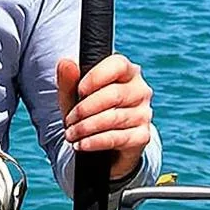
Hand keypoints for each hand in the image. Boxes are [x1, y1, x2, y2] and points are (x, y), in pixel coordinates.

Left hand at [55, 52, 153, 184]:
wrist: (102, 146)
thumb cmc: (89, 111)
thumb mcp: (74, 95)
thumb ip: (69, 79)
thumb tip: (66, 63)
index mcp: (127, 72)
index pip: (118, 65)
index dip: (96, 77)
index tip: (79, 90)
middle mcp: (140, 90)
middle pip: (114, 94)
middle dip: (85, 108)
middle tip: (68, 120)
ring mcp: (143, 114)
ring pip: (113, 118)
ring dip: (86, 127)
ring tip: (70, 134)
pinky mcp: (142, 136)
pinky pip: (116, 138)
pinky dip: (94, 142)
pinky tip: (81, 144)